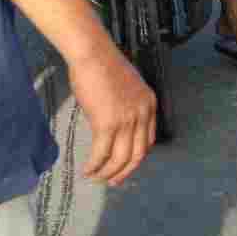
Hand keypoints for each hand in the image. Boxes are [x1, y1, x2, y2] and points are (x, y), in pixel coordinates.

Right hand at [69, 46, 156, 184]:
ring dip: (107, 173)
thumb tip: (114, 127)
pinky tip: (87, 170)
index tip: (125, 167)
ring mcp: (126, 120)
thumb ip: (127, 107)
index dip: (136, 158)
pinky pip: (102, 153)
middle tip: (112, 182)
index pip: (148, 141)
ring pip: (120, 158)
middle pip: (137, 155)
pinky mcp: (107, 123)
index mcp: (149, 105)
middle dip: (124, 172)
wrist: (92, 53)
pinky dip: (94, 165)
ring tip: (96, 177)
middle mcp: (142, 114)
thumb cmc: (103, 65)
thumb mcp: (126, 87)